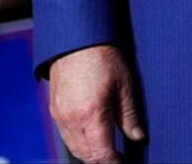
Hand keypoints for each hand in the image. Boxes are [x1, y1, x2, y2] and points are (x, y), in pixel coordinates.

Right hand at [48, 44, 143, 163]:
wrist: (76, 39)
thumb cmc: (104, 58)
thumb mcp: (124, 85)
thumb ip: (129, 115)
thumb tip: (137, 137)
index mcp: (91, 114)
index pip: (101, 153)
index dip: (114, 161)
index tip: (124, 161)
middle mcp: (71, 119)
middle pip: (85, 154)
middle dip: (101, 159)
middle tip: (118, 157)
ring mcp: (59, 115)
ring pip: (73, 147)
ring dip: (89, 152)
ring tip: (107, 148)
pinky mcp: (54, 109)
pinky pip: (65, 135)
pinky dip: (78, 141)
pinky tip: (91, 135)